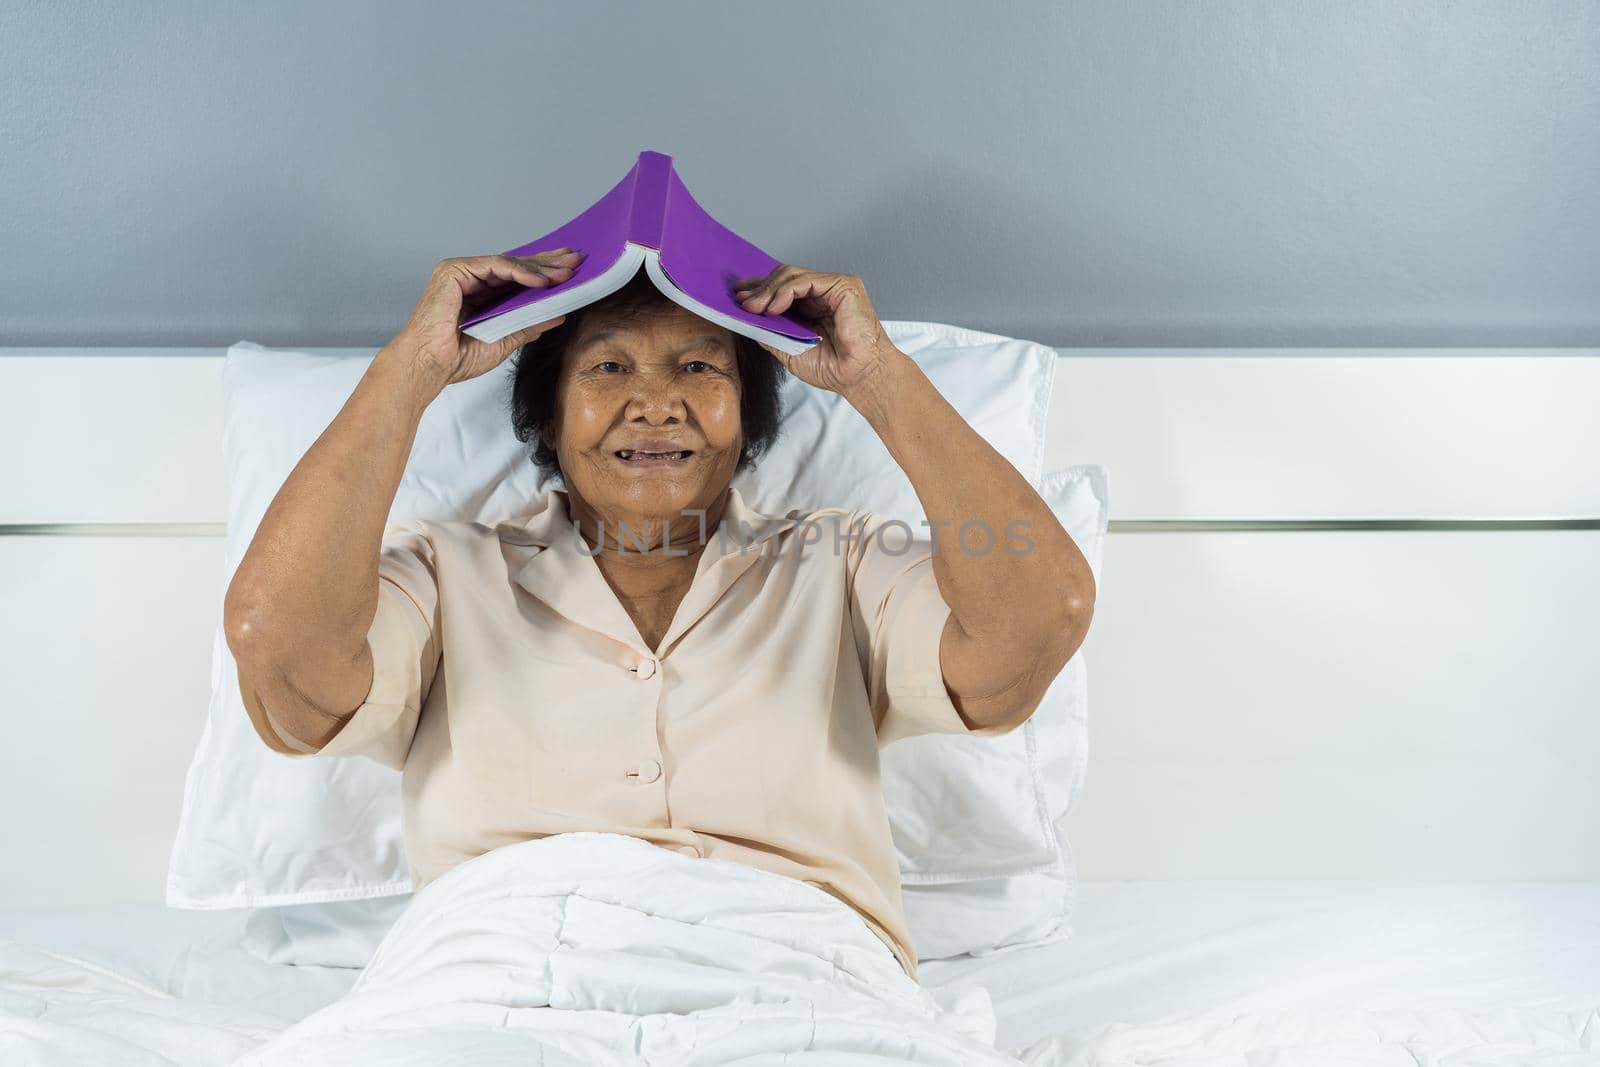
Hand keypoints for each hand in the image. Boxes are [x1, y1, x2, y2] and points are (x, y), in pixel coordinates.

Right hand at [393, 249, 585, 387]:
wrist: (429, 366)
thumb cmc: (456, 358)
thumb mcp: (505, 339)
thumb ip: (529, 324)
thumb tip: (558, 314)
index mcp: (480, 294)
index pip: (516, 278)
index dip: (543, 273)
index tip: (569, 271)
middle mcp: (470, 280)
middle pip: (515, 267)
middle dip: (547, 264)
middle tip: (575, 261)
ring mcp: (461, 273)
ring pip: (508, 264)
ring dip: (538, 268)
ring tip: (564, 273)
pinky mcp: (454, 271)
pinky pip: (494, 266)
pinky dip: (519, 272)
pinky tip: (541, 280)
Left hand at [730, 266, 900, 396]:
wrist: (858, 377)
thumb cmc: (833, 368)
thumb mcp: (789, 349)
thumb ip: (770, 332)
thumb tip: (746, 318)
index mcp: (812, 306)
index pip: (782, 288)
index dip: (759, 289)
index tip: (737, 296)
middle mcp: (823, 293)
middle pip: (784, 277)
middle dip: (760, 289)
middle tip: (742, 303)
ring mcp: (834, 287)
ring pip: (792, 275)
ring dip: (769, 290)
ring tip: (755, 307)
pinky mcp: (843, 286)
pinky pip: (806, 281)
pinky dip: (786, 291)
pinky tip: (775, 306)